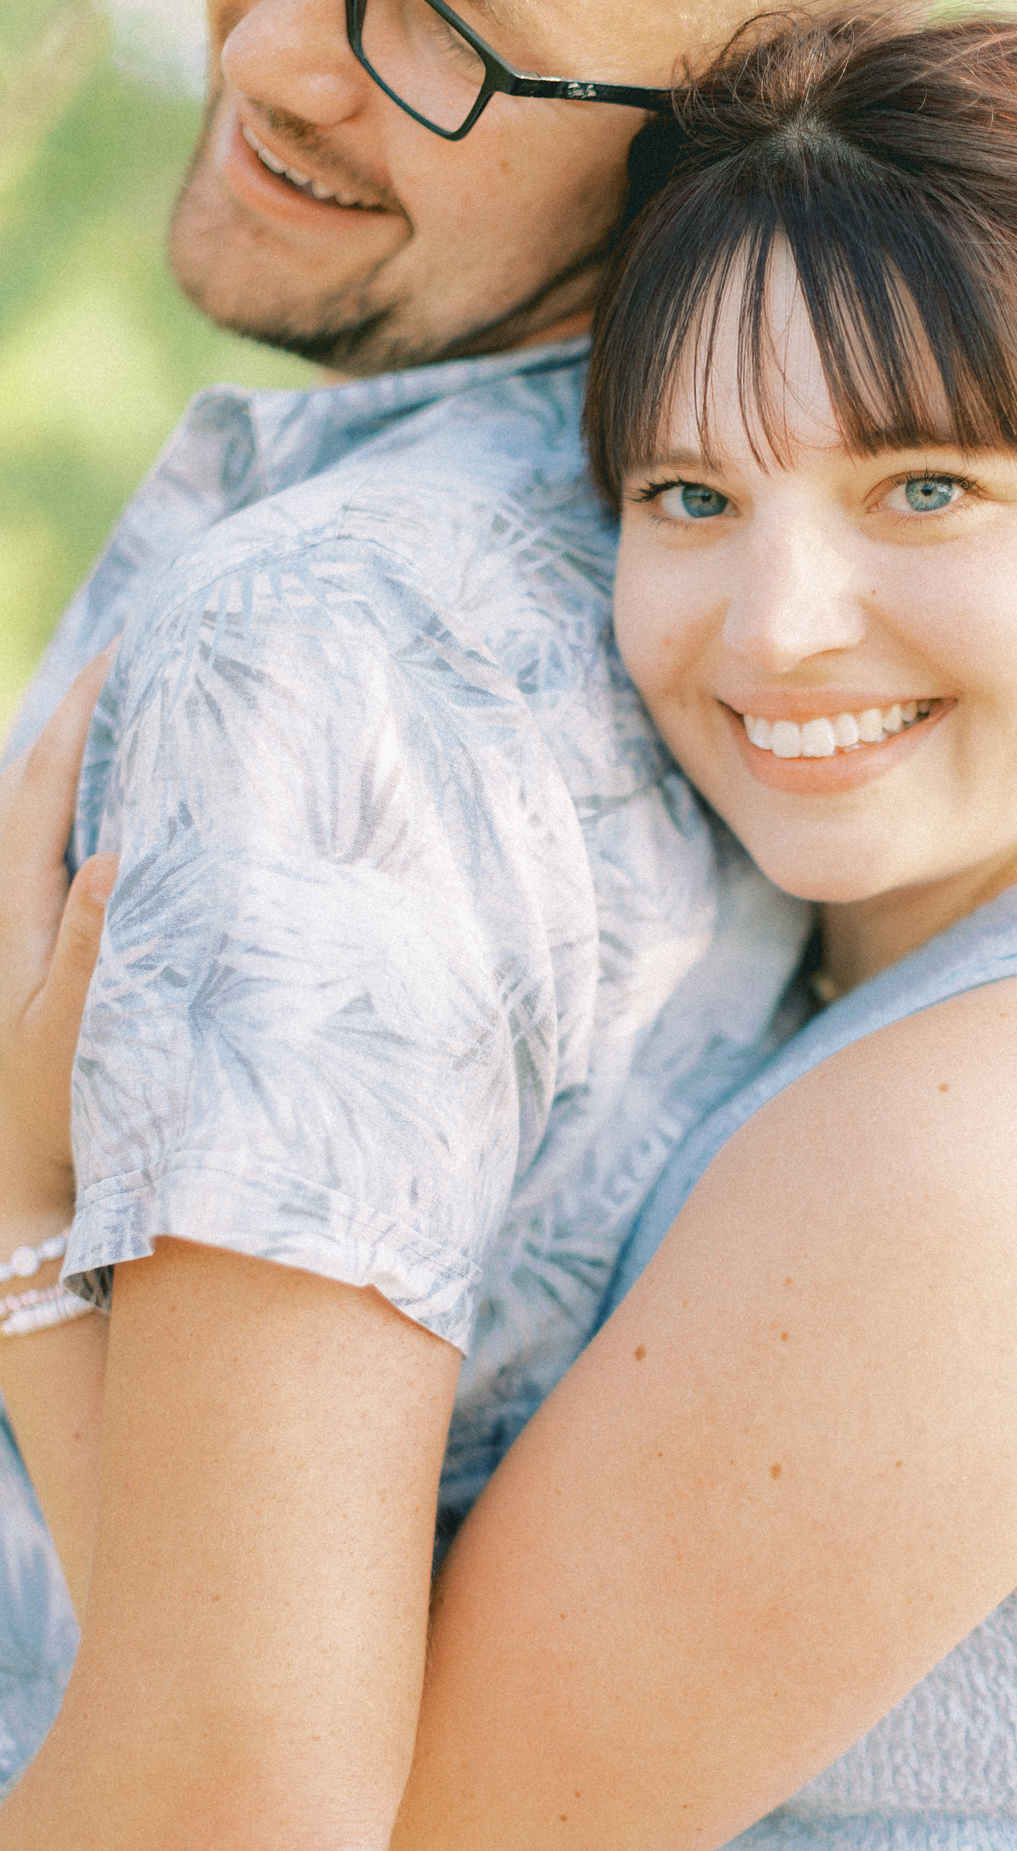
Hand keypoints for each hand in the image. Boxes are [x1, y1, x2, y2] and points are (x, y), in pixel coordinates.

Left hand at [0, 653, 118, 1242]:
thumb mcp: (68, 1033)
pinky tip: (168, 822)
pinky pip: (93, 869)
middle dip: (97, 721)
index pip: (45, 783)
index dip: (82, 712)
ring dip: (114, 770)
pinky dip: (125, 828)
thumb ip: (90, 945)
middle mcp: (20, 908)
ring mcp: (41, 935)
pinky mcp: (65, 963)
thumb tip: (113, 853)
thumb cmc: (48, 1121)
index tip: (125, 650)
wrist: (24, 1200)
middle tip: (155, 662)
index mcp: (11, 907)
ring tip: (167, 719)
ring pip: (73, 824)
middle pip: (55, 786)